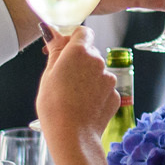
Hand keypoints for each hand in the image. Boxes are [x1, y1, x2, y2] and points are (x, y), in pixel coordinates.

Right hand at [35, 30, 117, 147]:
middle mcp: (98, 61)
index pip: (83, 32)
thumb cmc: (54, 105)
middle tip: (65, 79)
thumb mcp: (48, 74)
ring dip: (89, 78)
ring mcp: (109, 79)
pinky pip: (105, 89)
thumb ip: (54, 49)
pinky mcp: (116, 95)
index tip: (65, 52)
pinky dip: (96, 94)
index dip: (74, 40)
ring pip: (99, 72)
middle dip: (80, 61)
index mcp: (79, 51)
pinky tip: (84, 106)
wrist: (72, 136)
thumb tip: (50, 29)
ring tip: (74, 96)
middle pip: (91, 53)